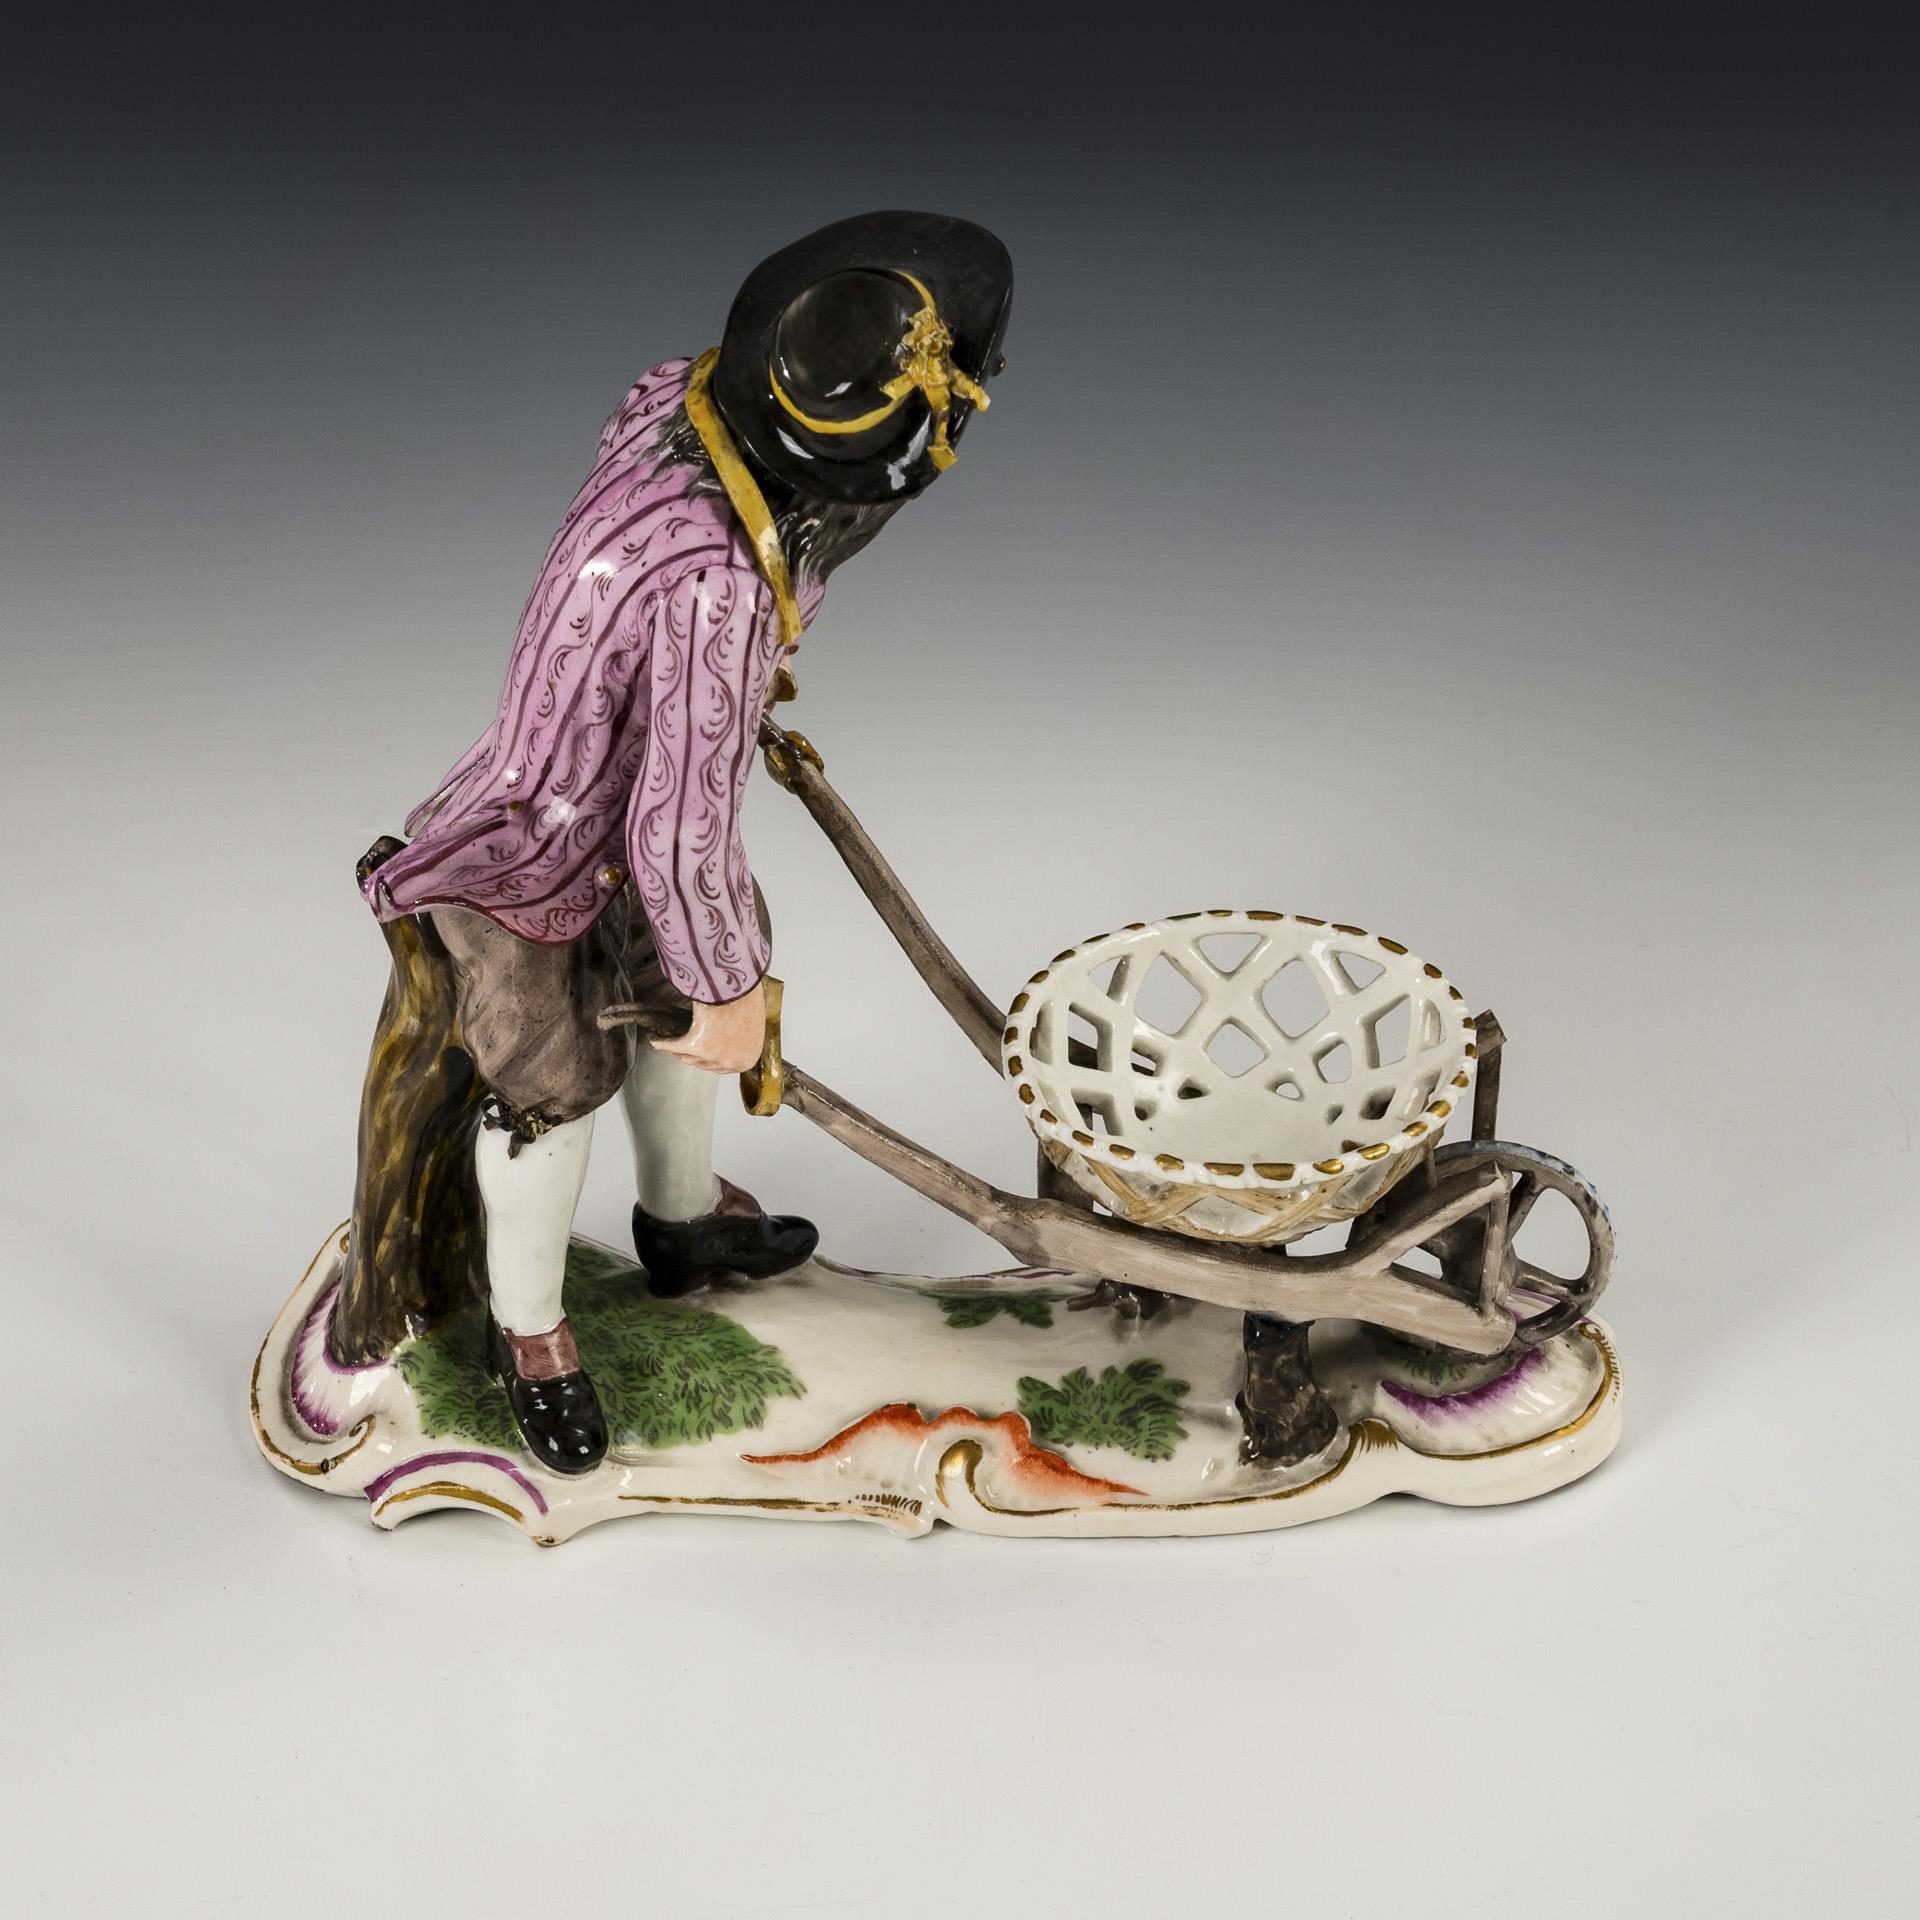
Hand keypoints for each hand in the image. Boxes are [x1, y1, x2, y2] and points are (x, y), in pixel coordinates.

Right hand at [651, 981, 766, 1074]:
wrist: (742, 986)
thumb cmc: (748, 998)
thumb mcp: (750, 1022)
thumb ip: (740, 1035)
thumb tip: (728, 1033)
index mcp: (747, 1059)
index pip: (722, 1066)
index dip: (708, 1058)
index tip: (699, 1053)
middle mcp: (730, 1062)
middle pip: (703, 1064)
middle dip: (691, 1056)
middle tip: (679, 1048)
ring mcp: (714, 1056)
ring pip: (687, 1057)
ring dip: (675, 1050)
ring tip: (667, 1042)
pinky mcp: (697, 1046)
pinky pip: (673, 1045)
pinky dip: (661, 1042)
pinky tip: (654, 1039)